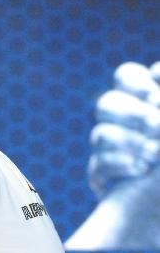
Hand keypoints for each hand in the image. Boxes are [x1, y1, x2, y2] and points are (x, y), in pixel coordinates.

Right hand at [87, 61, 159, 197]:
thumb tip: (154, 105)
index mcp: (145, 103)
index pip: (127, 77)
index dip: (137, 81)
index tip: (156, 93)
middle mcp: (124, 124)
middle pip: (107, 103)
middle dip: (131, 112)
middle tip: (154, 125)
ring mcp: (109, 150)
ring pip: (101, 134)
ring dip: (129, 142)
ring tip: (154, 156)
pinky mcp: (101, 175)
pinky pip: (98, 163)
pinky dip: (120, 165)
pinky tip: (140, 171)